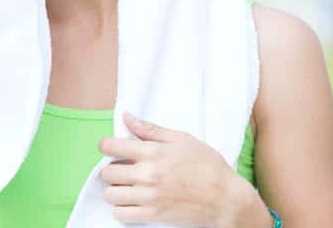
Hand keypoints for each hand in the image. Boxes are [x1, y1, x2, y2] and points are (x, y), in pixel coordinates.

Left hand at [97, 112, 253, 226]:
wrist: (225, 198)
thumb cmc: (207, 165)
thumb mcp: (182, 139)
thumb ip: (150, 130)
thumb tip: (127, 118)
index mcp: (153, 152)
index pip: (111, 146)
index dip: (106, 146)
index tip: (111, 148)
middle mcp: (147, 175)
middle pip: (107, 172)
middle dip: (111, 168)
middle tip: (123, 168)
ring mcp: (149, 196)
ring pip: (110, 194)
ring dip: (115, 190)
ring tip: (127, 186)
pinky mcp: (153, 215)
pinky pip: (121, 214)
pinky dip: (122, 208)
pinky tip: (133, 201)